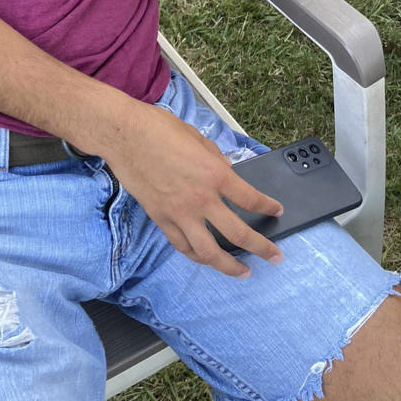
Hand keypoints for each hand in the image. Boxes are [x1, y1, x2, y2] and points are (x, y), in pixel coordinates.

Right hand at [103, 100, 283, 278]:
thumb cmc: (158, 128)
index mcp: (214, 174)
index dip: (268, 206)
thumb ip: (215, 159)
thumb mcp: (197, 138)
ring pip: (210, 252)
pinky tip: (206, 258)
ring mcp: (180, 213)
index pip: (250, 198)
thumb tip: (225, 172)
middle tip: (275, 257)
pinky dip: (196, 255)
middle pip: (238, 234)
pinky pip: (182, 245)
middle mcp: (201, 198)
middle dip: (262, 248)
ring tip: (243, 272)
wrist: (123, 134)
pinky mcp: (161, 219)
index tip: (277, 210)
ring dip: (229, 266)